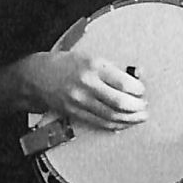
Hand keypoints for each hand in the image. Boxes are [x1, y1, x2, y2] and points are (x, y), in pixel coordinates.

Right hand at [20, 51, 147, 130]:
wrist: (37, 76)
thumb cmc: (67, 64)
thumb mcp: (91, 57)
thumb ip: (112, 69)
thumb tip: (136, 76)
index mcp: (94, 66)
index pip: (123, 82)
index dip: (138, 89)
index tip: (142, 90)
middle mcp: (87, 84)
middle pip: (119, 102)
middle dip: (137, 107)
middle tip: (145, 106)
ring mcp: (80, 100)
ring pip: (111, 115)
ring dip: (129, 119)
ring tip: (139, 117)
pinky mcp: (75, 113)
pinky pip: (99, 122)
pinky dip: (115, 125)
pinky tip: (124, 123)